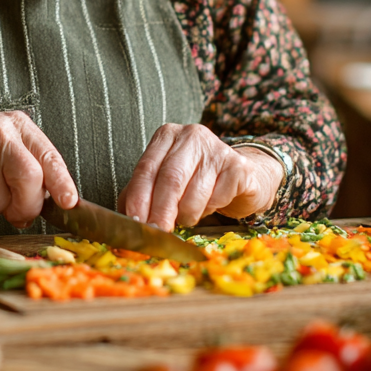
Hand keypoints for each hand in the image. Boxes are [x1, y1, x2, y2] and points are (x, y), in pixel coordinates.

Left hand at [117, 124, 282, 229]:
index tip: (134, 224)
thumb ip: (143, 195)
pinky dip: (210, 210)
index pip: (146, 169)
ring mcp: (217, 148)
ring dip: (188, 215)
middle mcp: (191, 135)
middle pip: (170, 179)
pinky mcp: (239, 166)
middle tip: (157, 234)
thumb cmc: (197, 182)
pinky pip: (218, 198)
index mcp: (167, 136)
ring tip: (189, 216)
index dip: (138, 199)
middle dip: (161, 212)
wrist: (244, 178)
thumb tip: (126, 220)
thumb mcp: (165, 183)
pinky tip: (212, 204)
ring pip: (193, 193)